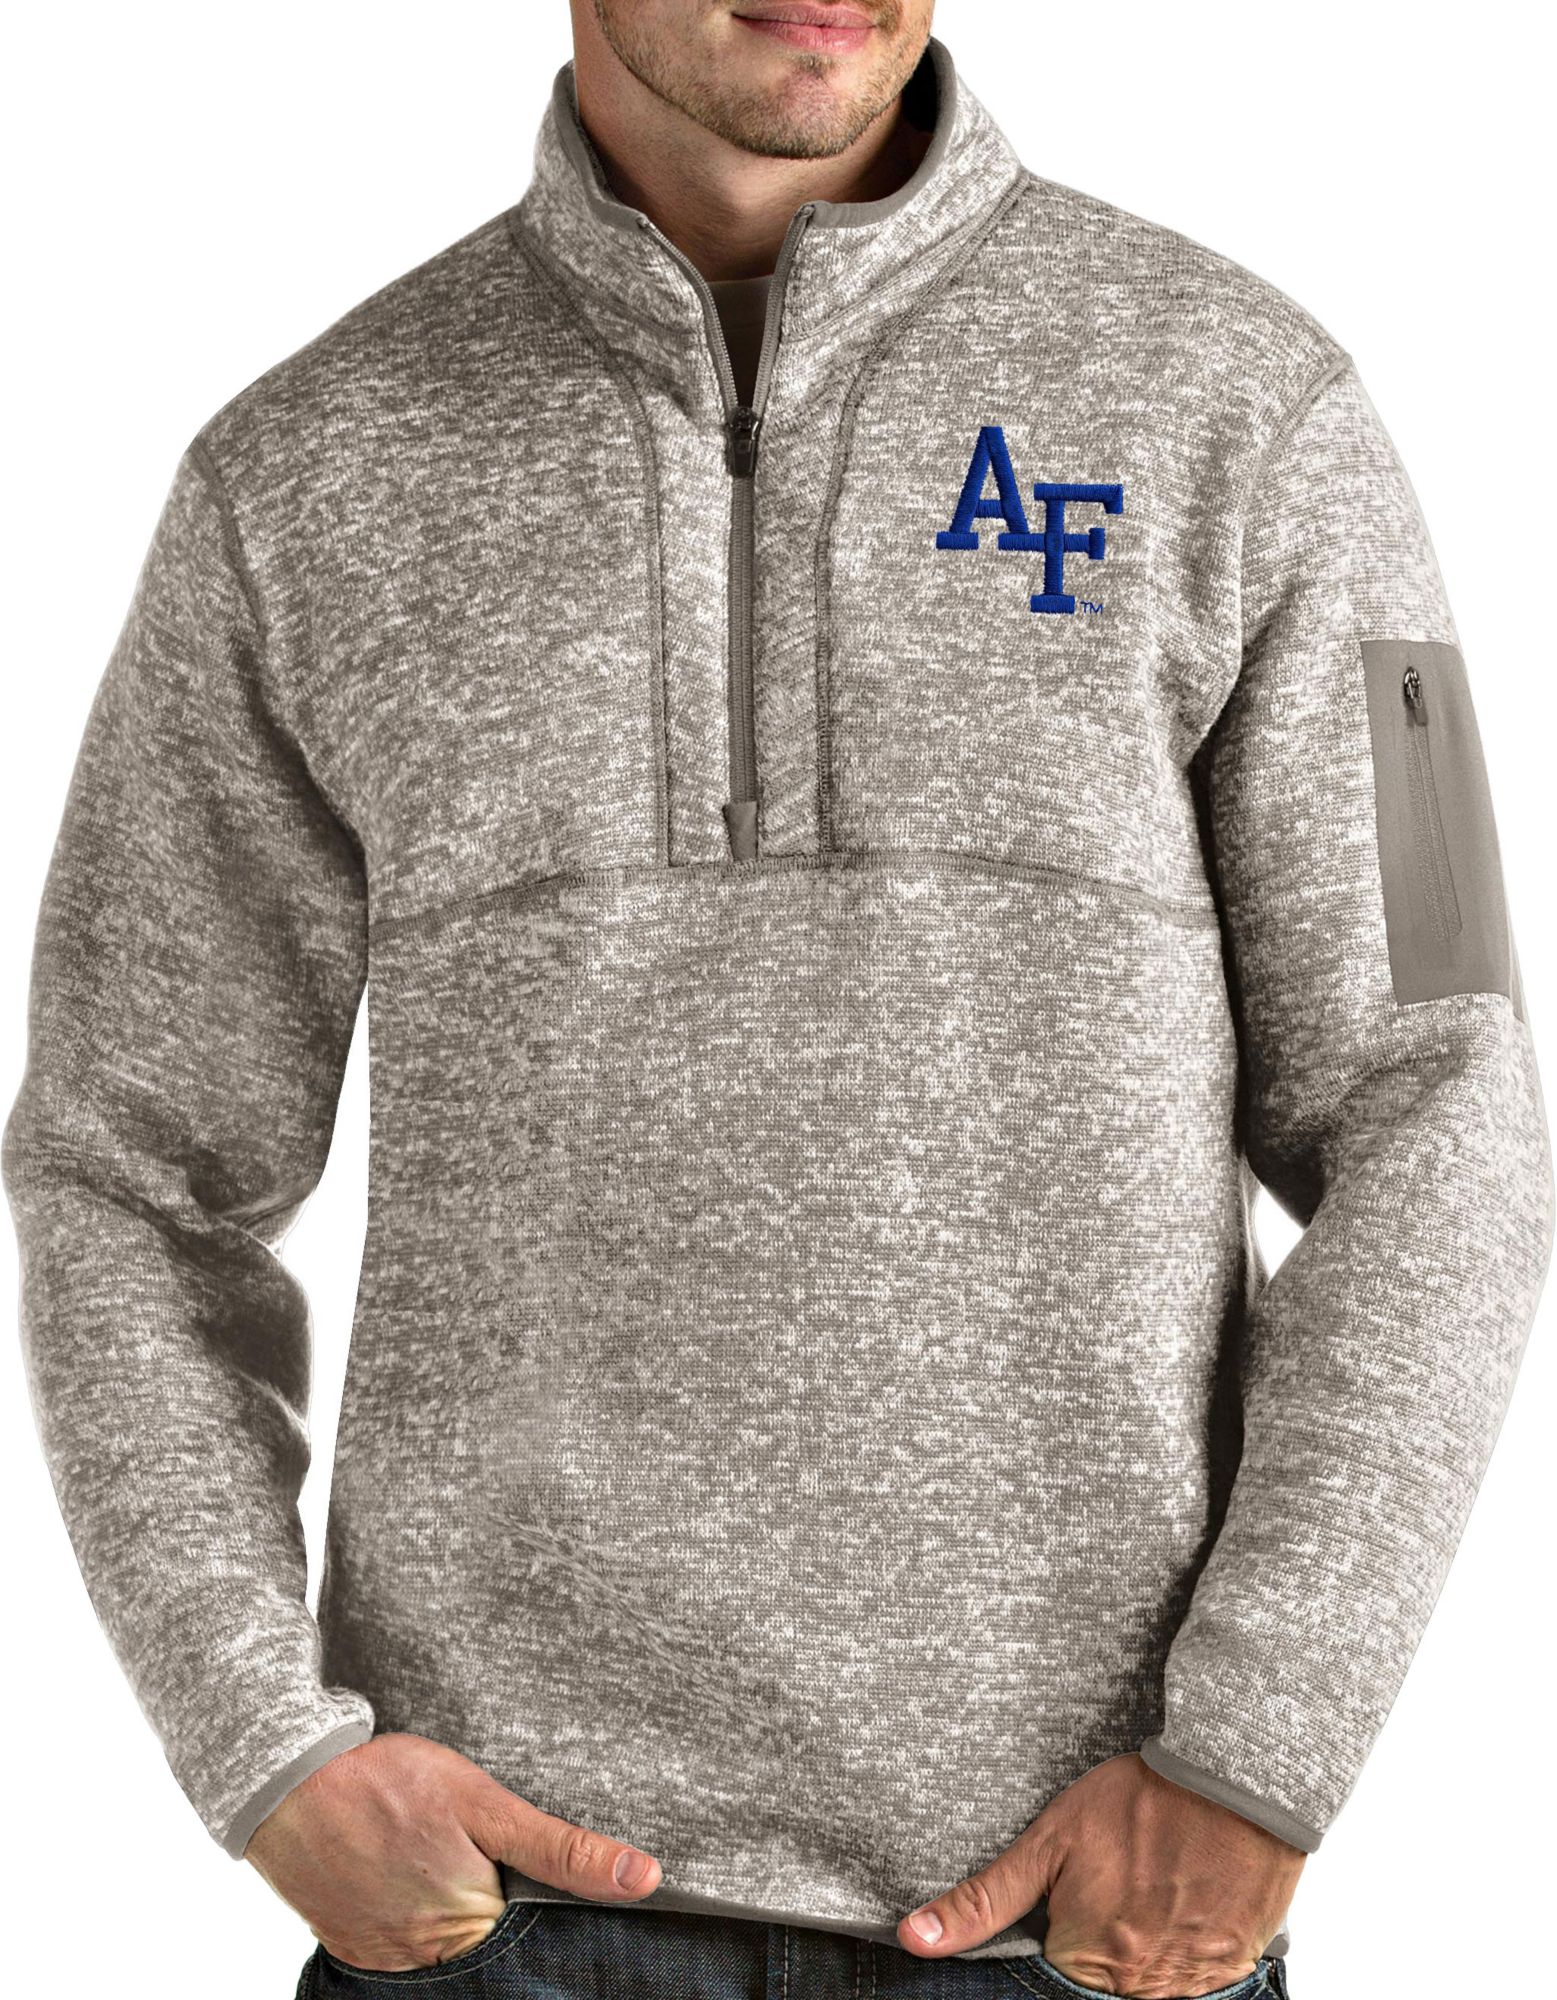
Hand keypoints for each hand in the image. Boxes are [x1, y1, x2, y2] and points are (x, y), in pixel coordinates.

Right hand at [244, 1732, 660, 1970]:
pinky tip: (421, 1883)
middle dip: (508, 1923)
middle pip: (493, 1954)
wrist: (286, 1781)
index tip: (564, 1901)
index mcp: (471, 1926)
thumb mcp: (486, 1803)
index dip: (557, 1922)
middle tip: (492, 1869)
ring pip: (450, 1955)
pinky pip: (405, 1952)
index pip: (537, 1946)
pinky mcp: (353, 1949)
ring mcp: (386, 1960)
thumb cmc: (388, 1783)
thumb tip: (643, 1879)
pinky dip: (422, 1926)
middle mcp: (428, 1958)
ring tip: (455, 1872)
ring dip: (464, 1924)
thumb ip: (562, 1849)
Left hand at [896, 1753, 1303, 1997]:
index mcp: (1086, 1957)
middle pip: (1101, 1985)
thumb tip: (913, 1939)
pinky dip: (1183, 1951)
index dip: (1057, 1933)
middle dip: (1101, 1942)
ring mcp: (1188, 1982)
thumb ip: (983, 1900)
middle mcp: (1137, 1984)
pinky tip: (1181, 1903)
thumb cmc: (1140, 1802)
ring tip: (1151, 1891)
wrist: (1234, 1783)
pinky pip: (1195, 1982)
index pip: (1051, 1976)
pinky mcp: (1229, 1969)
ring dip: (1142, 1947)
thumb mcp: (1049, 1841)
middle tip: (1119, 1887)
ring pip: (1147, 1985)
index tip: (1074, 1902)